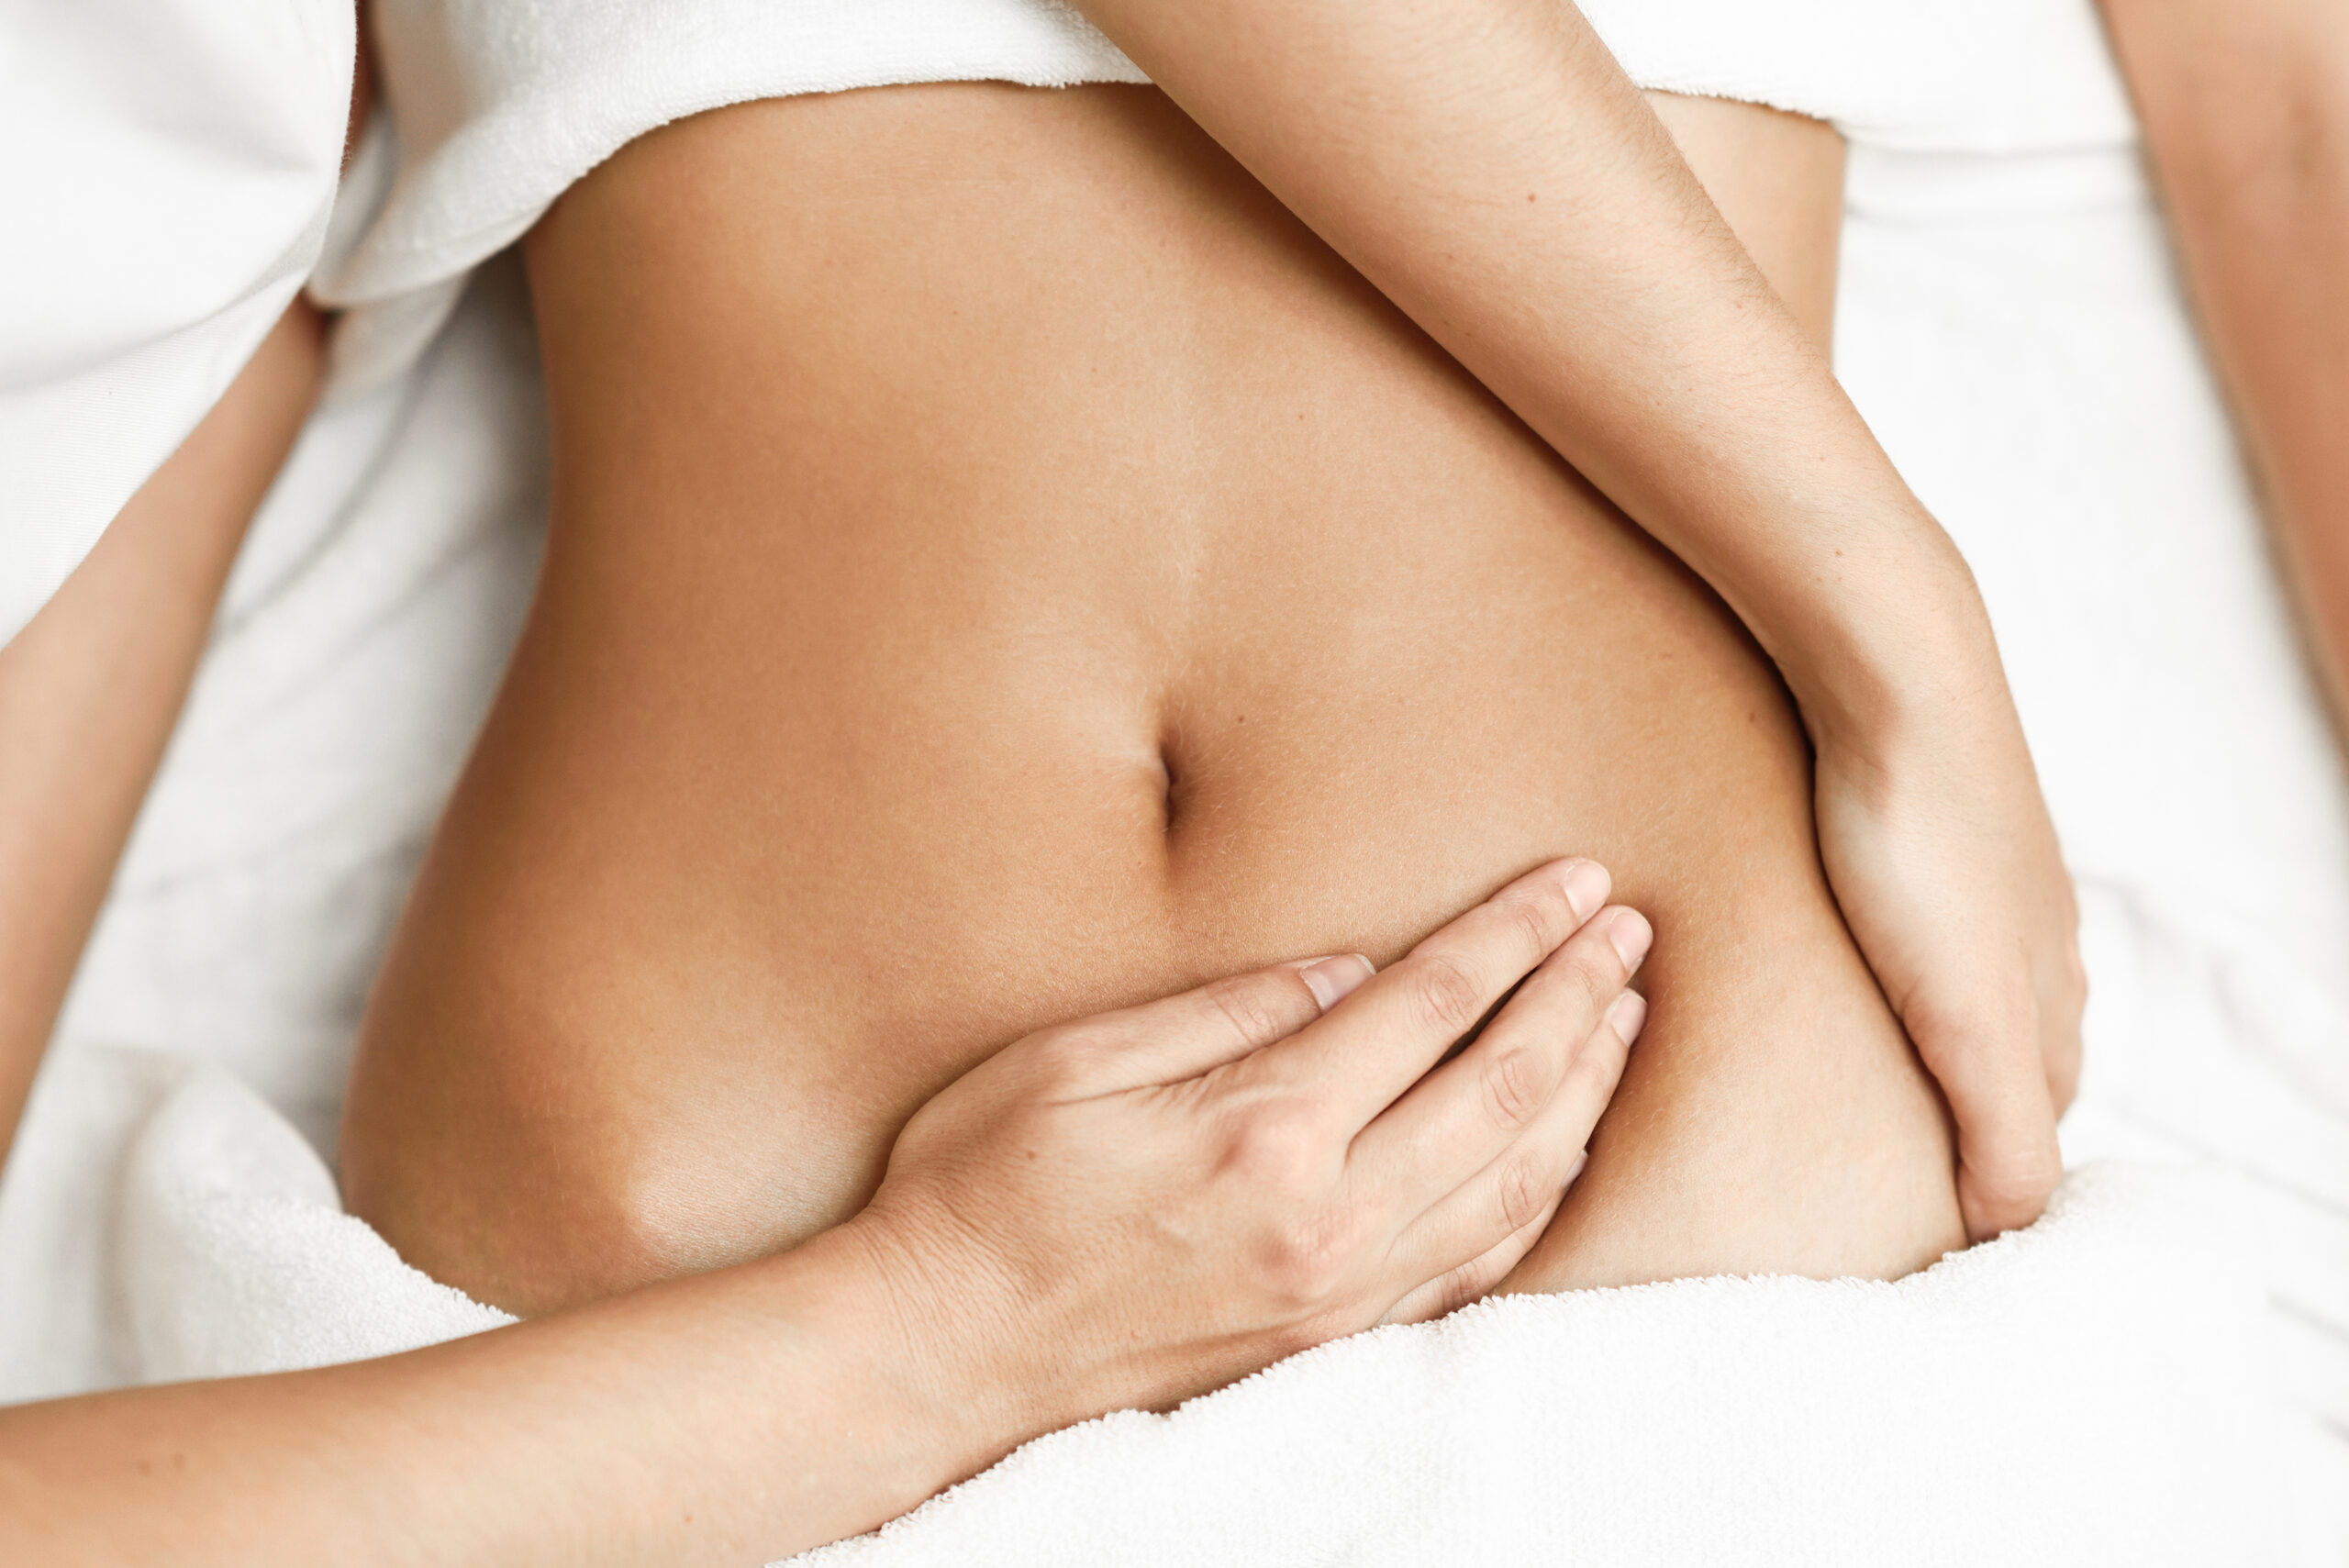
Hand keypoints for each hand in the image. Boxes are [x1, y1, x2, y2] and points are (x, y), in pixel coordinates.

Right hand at [847, 856, 1649, 1428]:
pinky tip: (1563, 1146)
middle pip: (1506, 1086)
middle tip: (1627, 928)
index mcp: (1265, 1127)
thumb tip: (1351, 971)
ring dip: (1584, 1089)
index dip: (1516, 933)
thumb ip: (1227, 1009)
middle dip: (1579, 995)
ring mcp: (1342, 1291)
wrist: (943, 1354)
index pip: (1433, 1003)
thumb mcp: (1078, 1059)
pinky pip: (1478, 1264)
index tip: (1576, 881)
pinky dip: (1542, 1195)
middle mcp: (1329, 1217)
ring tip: (1621, 1016)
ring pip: (1517, 1181)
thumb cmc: (984, 1189)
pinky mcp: (1333, 1339)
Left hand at [1811, 682, 2084, 1241]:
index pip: (2037, 1122)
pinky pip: (1905, 911)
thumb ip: (2004, 1126)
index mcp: (2050, 995)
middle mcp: (2031, 935)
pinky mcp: (1919, 817)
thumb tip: (2010, 1224)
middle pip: (2003, 1054)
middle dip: (1951, 1106)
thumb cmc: (1919, 843)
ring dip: (1908, 1025)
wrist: (1893, 673)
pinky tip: (1824, 948)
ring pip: (1954, 979)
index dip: (1985, 1170)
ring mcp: (1979, 871)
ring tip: (1835, 1059)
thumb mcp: (1969, 1014)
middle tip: (1868, 1147)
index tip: (1921, 1208)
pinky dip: (1875, 952)